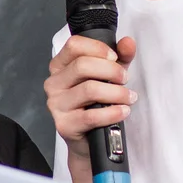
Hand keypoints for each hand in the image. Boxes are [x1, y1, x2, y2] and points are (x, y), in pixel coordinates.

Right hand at [46, 34, 137, 152]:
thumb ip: (120, 57)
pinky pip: (91, 116)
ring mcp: (56, 104)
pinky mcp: (64, 125)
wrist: (89, 139)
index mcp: (60, 66)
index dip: (97, 48)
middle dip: (111, 71)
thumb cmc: (96, 104)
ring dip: (116, 93)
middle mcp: (54, 83)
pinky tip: (122, 111)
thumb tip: (128, 43)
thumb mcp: (109, 76)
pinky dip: (112, 112)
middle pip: (82, 65)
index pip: (74, 45)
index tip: (114, 57)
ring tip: (128, 98)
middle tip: (125, 79)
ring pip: (89, 90)